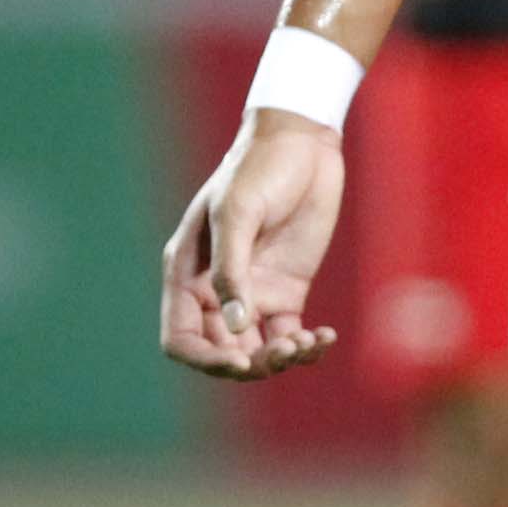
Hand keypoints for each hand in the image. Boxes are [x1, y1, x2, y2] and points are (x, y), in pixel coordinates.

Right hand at [159, 112, 347, 378]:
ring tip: (308, 343)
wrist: (303, 142)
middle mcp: (216, 290)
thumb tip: (235, 326)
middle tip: (283, 351)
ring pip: (256, 351)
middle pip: (221, 352)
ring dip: (280, 359)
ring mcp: (253, 293)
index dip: (205, 359)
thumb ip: (231, 271)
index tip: (239, 362)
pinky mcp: (287, 291)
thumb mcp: (238, 213)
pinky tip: (325, 337)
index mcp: (188, 273)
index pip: (181, 338)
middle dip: (249, 364)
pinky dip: (307, 347)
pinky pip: (290, 336)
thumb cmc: (259, 168)